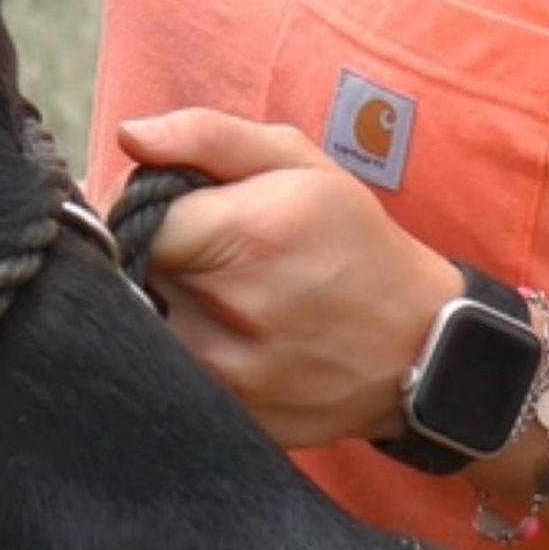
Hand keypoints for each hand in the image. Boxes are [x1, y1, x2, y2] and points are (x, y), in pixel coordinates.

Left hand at [116, 108, 463, 455]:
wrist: (419, 344)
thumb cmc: (354, 241)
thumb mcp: (300, 164)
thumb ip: (208, 137)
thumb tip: (129, 135)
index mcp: (251, 234)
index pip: (134, 220)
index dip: (139, 210)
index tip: (167, 210)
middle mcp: (235, 310)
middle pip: (132, 275)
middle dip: (147, 256)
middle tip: (196, 250)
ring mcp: (230, 374)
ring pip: (143, 328)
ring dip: (158, 305)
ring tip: (212, 292)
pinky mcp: (228, 414)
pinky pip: (168, 374)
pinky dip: (178, 350)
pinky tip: (222, 335)